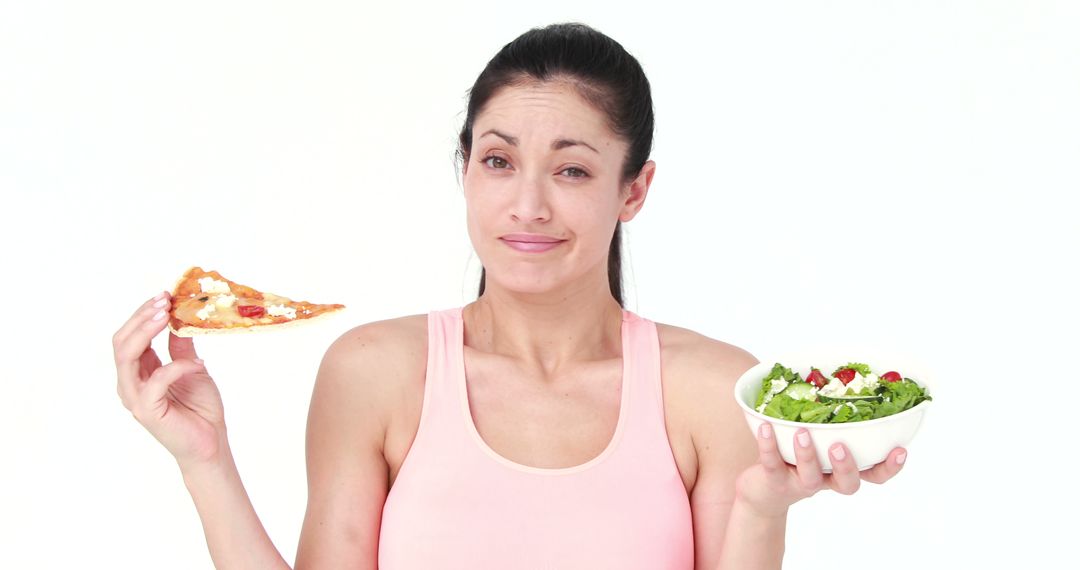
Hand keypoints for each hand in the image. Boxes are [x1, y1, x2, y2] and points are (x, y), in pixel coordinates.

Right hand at [113, 291, 226, 468]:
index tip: (164, 295)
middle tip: (164, 300)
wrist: (210, 442)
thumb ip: (181, 346)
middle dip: (141, 317)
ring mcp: (135, 397)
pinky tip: (197, 364)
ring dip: (146, 331)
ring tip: (168, 316)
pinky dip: (177, 366)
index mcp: (139, 372)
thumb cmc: (200, 409)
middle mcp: (130, 383)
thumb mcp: (192, 368)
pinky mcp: (146, 410)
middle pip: (121, 342)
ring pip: (126, 356)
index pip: (130, 336)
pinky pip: (156, 380)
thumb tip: (180, 316)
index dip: (143, 314)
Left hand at [733, 422, 907, 517]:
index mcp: (843, 467)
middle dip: (847, 465)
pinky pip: (772, 464)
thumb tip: (846, 375)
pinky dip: (769, 445)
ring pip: (811, 475)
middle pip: (848, 483)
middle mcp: (826, 479)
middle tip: (840, 446)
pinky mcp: (775, 482)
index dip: (890, 466)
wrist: (764, 490)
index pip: (875, 473)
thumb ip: (833, 418)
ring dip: (807, 454)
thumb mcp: (820, 437)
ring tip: (802, 432)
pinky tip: (765, 427)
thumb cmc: (799, 456)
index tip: (900, 449)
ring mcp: (801, 483)